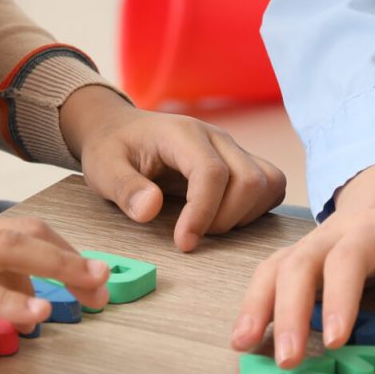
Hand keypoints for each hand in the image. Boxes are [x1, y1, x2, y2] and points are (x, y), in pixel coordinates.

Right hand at [0, 123, 110, 331]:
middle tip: (103, 282)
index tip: (78, 271)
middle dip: (68, 259)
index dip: (48, 252)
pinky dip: (7, 299)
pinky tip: (36, 312)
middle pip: (24, 237)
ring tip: (93, 285)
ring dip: (57, 267)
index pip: (8, 236)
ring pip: (9, 252)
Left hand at [60, 86, 286, 251]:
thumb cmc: (112, 149)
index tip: (183, 243)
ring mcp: (232, 148)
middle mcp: (216, 137)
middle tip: (191, 235)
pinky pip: (271, 184)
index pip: (212, 172)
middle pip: (249, 180)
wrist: (119, 130)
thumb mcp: (103, 169)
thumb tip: (150, 209)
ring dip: (244, 216)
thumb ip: (125, 189)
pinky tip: (226, 219)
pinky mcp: (240, 161)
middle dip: (225, 220)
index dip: (203, 213)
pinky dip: (257, 209)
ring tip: (208, 227)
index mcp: (182, 134)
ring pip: (267, 183)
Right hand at [230, 156, 374, 368]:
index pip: (349, 257)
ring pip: (276, 266)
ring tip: (243, 345)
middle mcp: (332, 232)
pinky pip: (270, 275)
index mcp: (373, 225)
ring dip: (257, 306)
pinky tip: (245, 336)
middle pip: (301, 263)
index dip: (339, 296)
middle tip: (288, 359)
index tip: (335, 341)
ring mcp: (312, 244)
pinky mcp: (299, 258)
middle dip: (289, 311)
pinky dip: (253, 304)